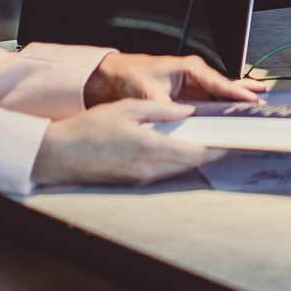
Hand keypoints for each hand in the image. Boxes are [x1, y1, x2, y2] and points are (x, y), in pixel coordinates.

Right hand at [31, 98, 223, 186]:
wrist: (58, 155)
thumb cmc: (87, 130)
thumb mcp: (128, 108)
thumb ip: (162, 110)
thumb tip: (187, 111)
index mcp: (151, 149)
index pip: (197, 152)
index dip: (218, 147)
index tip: (232, 138)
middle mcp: (149, 169)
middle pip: (192, 163)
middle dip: (209, 151)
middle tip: (221, 136)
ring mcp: (141, 179)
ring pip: (179, 169)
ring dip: (192, 157)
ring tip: (202, 139)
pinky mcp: (134, 182)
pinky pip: (163, 172)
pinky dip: (175, 161)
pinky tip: (175, 146)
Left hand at [84, 52, 261, 106]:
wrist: (113, 76)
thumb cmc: (130, 75)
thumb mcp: (148, 93)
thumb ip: (165, 109)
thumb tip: (178, 124)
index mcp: (189, 68)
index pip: (218, 82)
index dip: (235, 92)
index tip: (250, 99)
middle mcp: (195, 77)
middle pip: (224, 89)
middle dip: (243, 96)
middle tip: (262, 105)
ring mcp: (193, 88)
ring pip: (220, 97)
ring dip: (236, 104)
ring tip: (256, 109)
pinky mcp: (188, 99)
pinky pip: (210, 106)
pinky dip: (222, 111)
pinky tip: (235, 117)